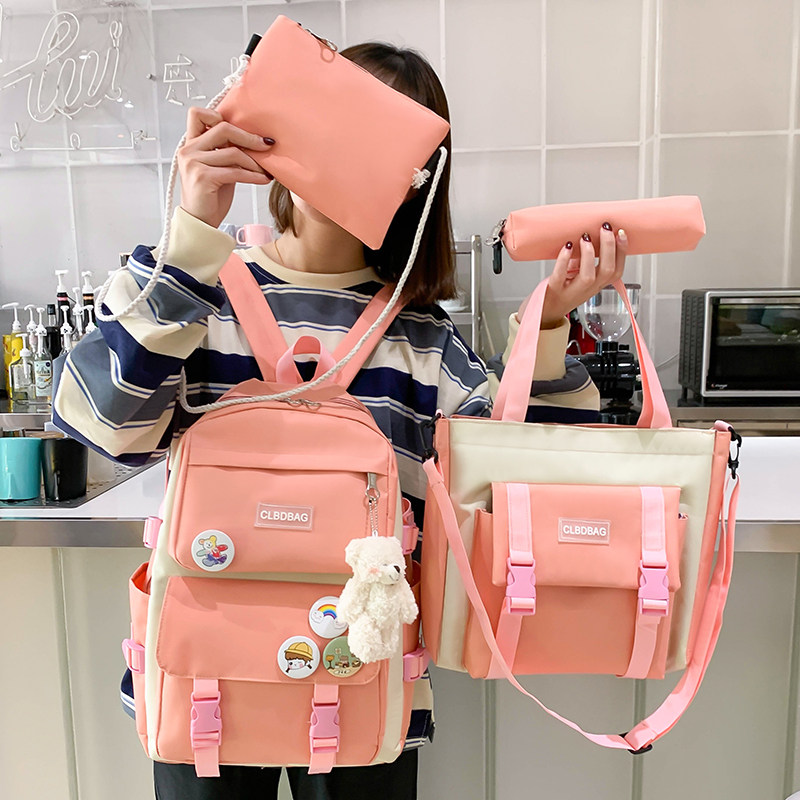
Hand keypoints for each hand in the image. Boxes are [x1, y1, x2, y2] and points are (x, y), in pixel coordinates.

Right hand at [177, 107, 273, 228]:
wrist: (200, 222)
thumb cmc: (210, 196)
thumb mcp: (217, 167)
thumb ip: (225, 151)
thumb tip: (253, 140)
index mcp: (190, 144)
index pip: (198, 114)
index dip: (219, 116)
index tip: (241, 129)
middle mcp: (189, 150)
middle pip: (223, 129)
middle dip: (249, 137)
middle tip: (267, 145)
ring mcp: (194, 163)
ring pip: (233, 152)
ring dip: (255, 162)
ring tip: (266, 170)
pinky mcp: (203, 177)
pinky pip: (235, 171)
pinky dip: (254, 175)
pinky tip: (264, 179)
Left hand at [518, 224, 627, 328]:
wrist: (544, 314)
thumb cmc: (562, 292)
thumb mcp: (579, 277)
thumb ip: (584, 261)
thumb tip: (589, 235)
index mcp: (597, 285)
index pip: (617, 271)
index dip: (622, 252)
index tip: (620, 232)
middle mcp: (587, 290)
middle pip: (607, 271)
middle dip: (609, 247)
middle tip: (605, 228)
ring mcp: (571, 292)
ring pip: (588, 276)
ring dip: (589, 254)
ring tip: (585, 237)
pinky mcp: (554, 290)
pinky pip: (560, 275)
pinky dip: (564, 259)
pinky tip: (567, 246)